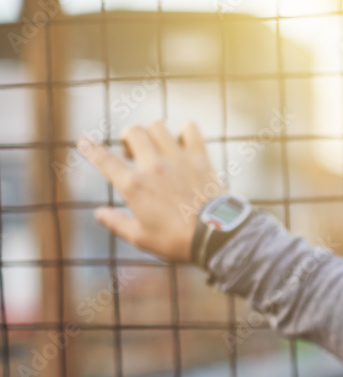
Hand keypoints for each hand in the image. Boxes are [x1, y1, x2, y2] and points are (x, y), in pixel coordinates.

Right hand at [77, 120, 225, 262]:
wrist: (215, 236)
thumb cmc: (176, 241)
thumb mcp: (140, 238)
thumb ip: (117, 223)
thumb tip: (99, 213)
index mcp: (134, 186)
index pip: (104, 160)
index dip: (90, 148)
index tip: (84, 140)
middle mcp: (153, 166)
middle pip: (132, 131)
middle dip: (127, 138)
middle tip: (132, 153)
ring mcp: (178, 159)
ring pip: (157, 126)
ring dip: (153, 134)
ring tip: (156, 148)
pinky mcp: (200, 158)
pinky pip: (191, 129)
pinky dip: (185, 131)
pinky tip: (183, 141)